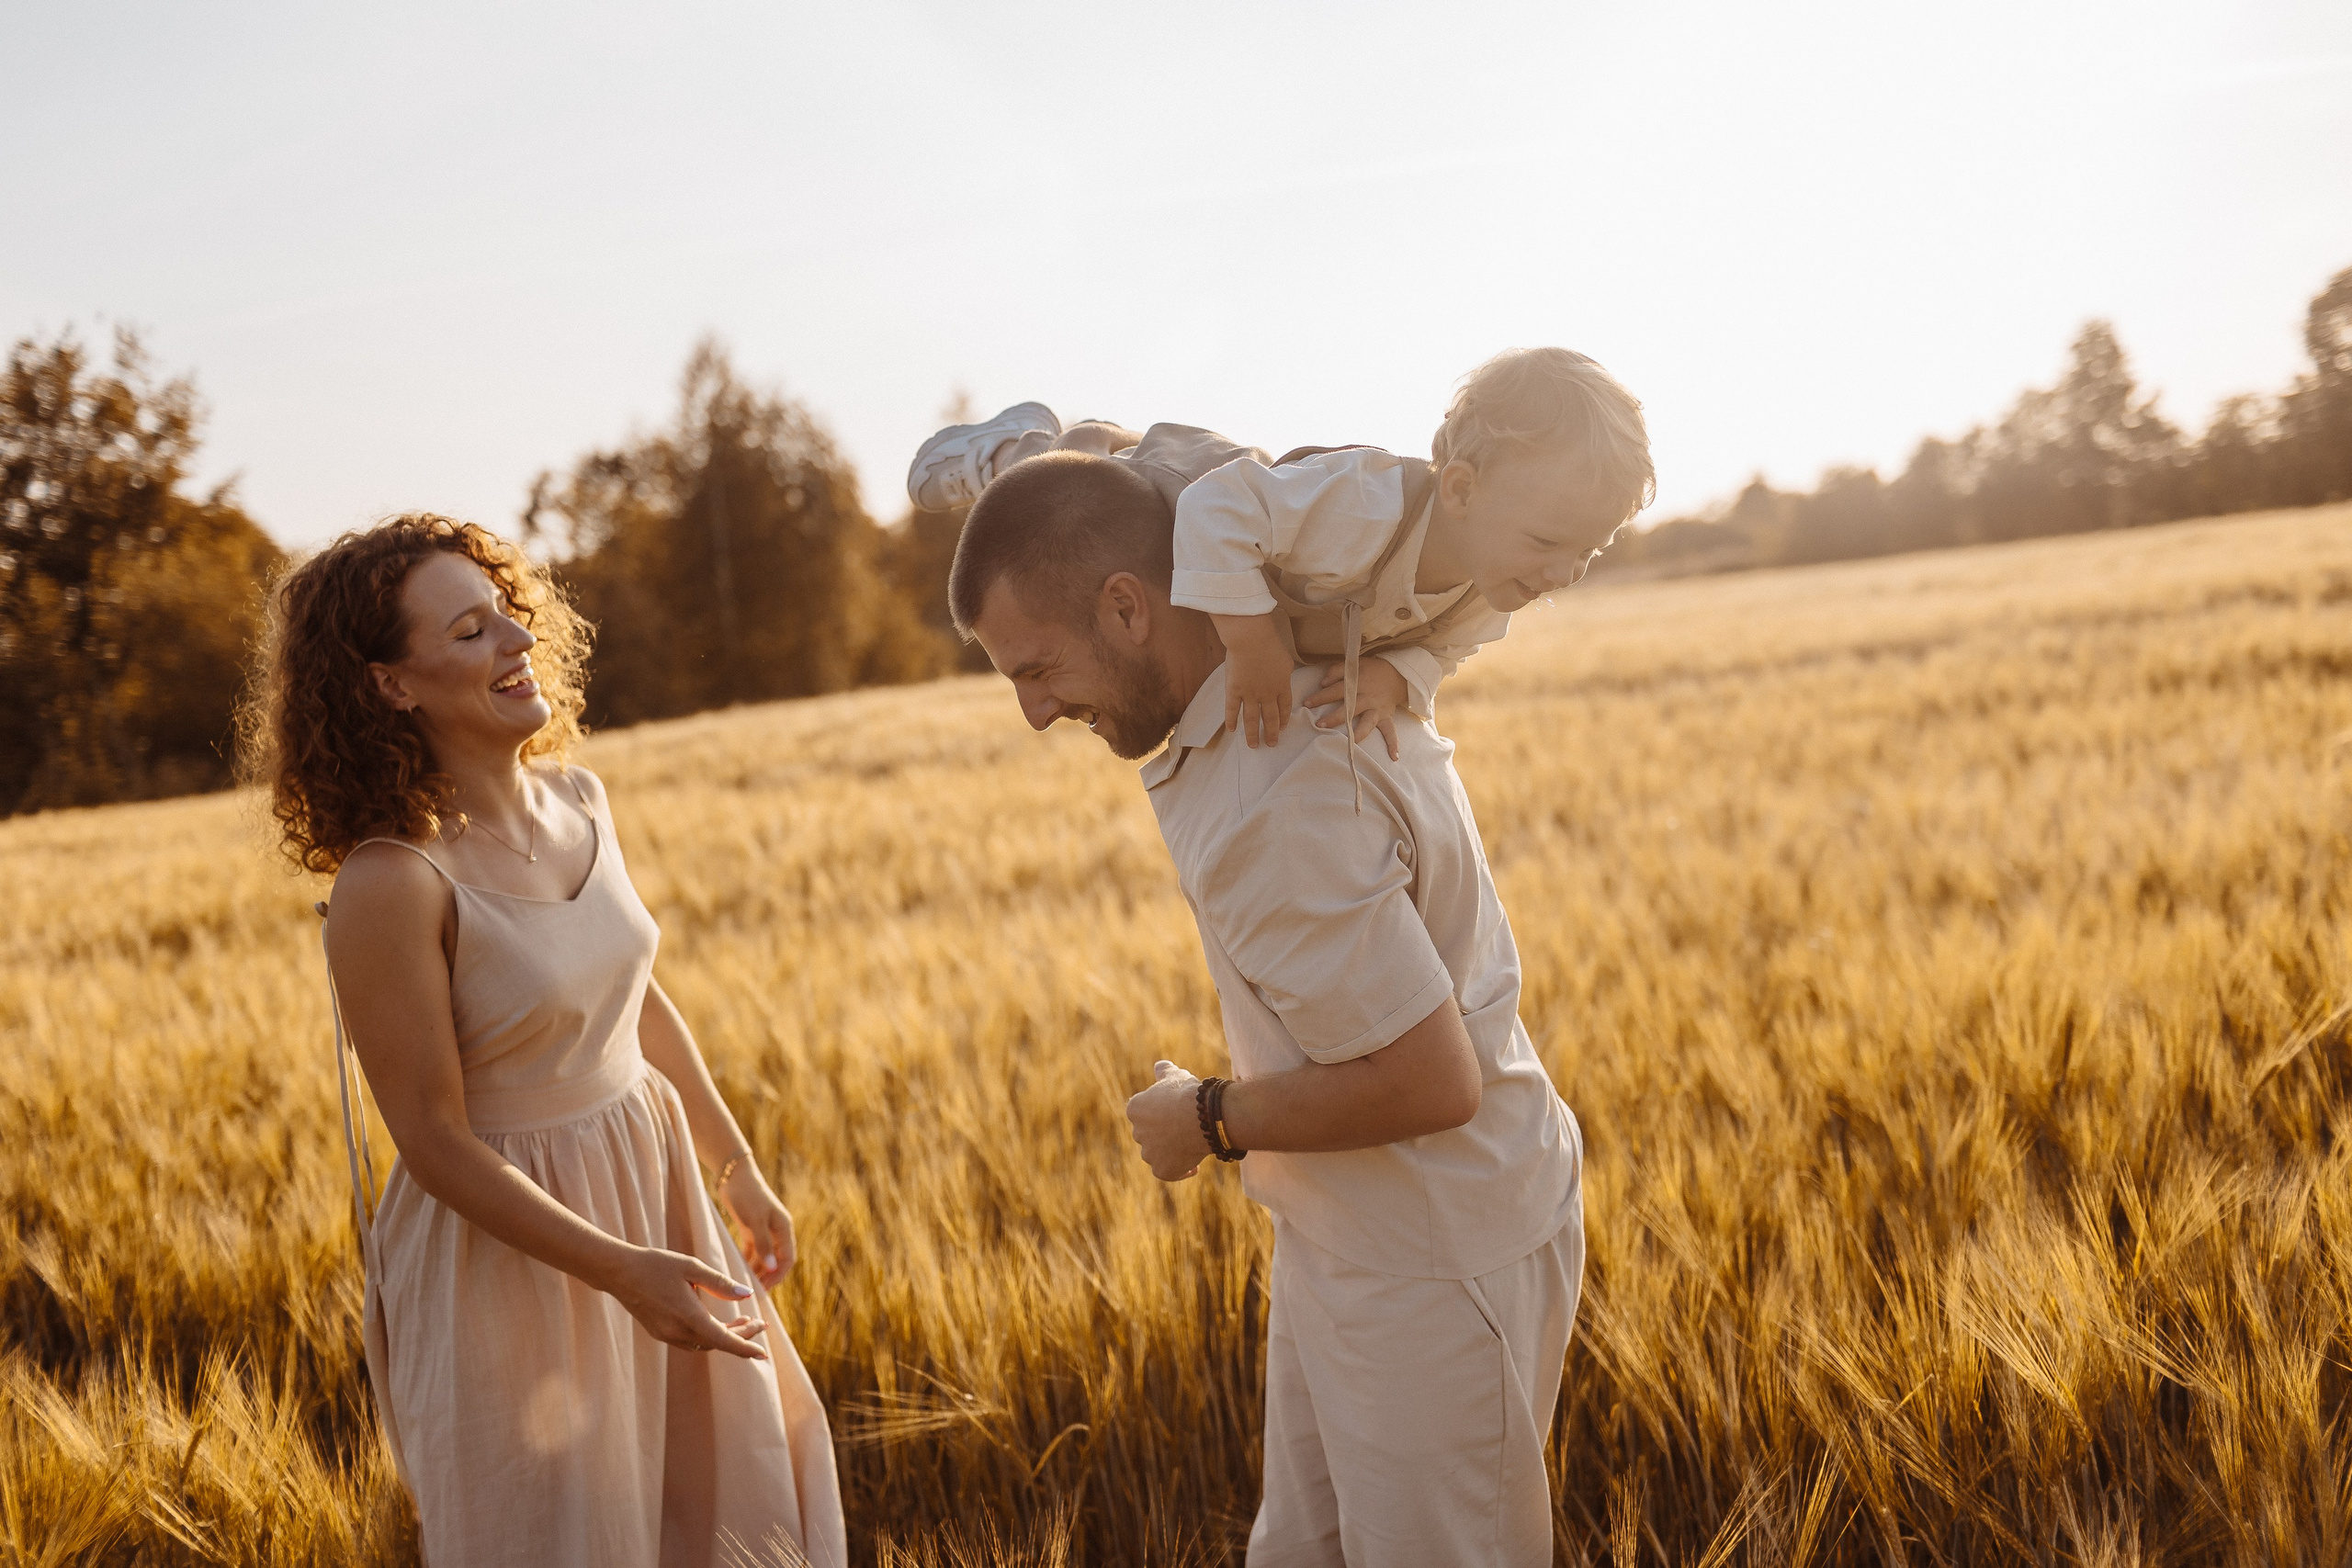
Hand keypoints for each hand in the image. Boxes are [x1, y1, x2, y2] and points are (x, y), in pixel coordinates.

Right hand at [600, 1245, 771, 1360]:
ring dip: (726, 1336)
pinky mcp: (659, 1332)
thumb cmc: (656, 1264)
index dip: (746, 1347)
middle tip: (761, 1324)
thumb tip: (748, 1294)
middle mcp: (677, 1331)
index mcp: (688, 1316)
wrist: (618, 1272)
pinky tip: (717, 1323)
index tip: (764, 1353)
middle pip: (717, 1342)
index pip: (724, 1340)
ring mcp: (666, 1334)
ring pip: (704, 1343)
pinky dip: (709, 1335)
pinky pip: (691, 1341)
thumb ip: (720, 1283)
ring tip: (746, 1321)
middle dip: (742, 1337)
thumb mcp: (691, 1267)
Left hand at [721, 1160, 797, 1288]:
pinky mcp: (751, 1229)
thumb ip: (764, 1244)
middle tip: (754, 1293)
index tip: (764, 1290)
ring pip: (764, 1257)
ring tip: (746, 1285)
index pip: (787, 1259)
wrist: (733, 1174)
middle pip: (776, 1261)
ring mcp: (764, 1230)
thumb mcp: (755, 1220)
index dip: (778, 1276)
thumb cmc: (747, 1195)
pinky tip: (739, 1271)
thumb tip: (772, 1269)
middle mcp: (777, 1231)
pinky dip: (748, 1261)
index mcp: (784, 1228)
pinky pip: (753, 1251)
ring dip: (758, 1271)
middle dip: (768, 1277)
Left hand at [1125, 1060, 1206, 1181]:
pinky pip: (1168, 1172)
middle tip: (1185, 1130)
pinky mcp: (1161, 1169)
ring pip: (1156, 1155)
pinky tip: (1193, 1167)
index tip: (1176, 1112)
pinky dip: (1179, 1171)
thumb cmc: (1189, 1093)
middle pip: (1149, 1135)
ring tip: (1190, 1147)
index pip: (1145, 1114)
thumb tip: (1160, 1065)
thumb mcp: (1176, 1076)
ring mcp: (1148, 1153)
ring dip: (1169, 1153)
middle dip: (1163, 1134)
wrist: (1204, 1115)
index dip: (1162, 1113)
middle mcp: (1137, 1132)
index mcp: (1135, 1109)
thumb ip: (1164, 1072)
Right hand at [1214, 614, 1294, 747]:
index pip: (1284, 707)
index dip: (1283, 719)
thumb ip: (1284, 673)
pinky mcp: (1234, 691)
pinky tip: (1231, 730)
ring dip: (1253, 734)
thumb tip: (1284, 679)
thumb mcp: (1286, 660)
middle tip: (1271, 744)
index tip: (1283, 727)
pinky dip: (1231, 720)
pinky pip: (1232, 709)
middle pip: (1271, 718)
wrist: (1251, 641)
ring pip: (1252, 719)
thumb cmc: (1270, 645)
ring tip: (1253, 746)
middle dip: (1271, 733)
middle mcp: (1267, 695)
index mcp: (1282, 686)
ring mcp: (1250, 695)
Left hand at [1304, 656, 1406, 760]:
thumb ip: (1337, 671)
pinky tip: (1393, 757)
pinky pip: (1390, 731)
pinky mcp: (1387, 717)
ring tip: (1351, 743)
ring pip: (1368, 723)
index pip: (1337, 690)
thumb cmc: (1371, 671)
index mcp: (1358, 683)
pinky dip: (1393, 743)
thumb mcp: (1354, 664)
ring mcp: (1377, 709)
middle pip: (1350, 708)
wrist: (1397, 674)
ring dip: (1359, 733)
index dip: (1321, 696)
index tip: (1306, 703)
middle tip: (1320, 725)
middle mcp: (1367, 698)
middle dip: (1335, 717)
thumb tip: (1322, 683)